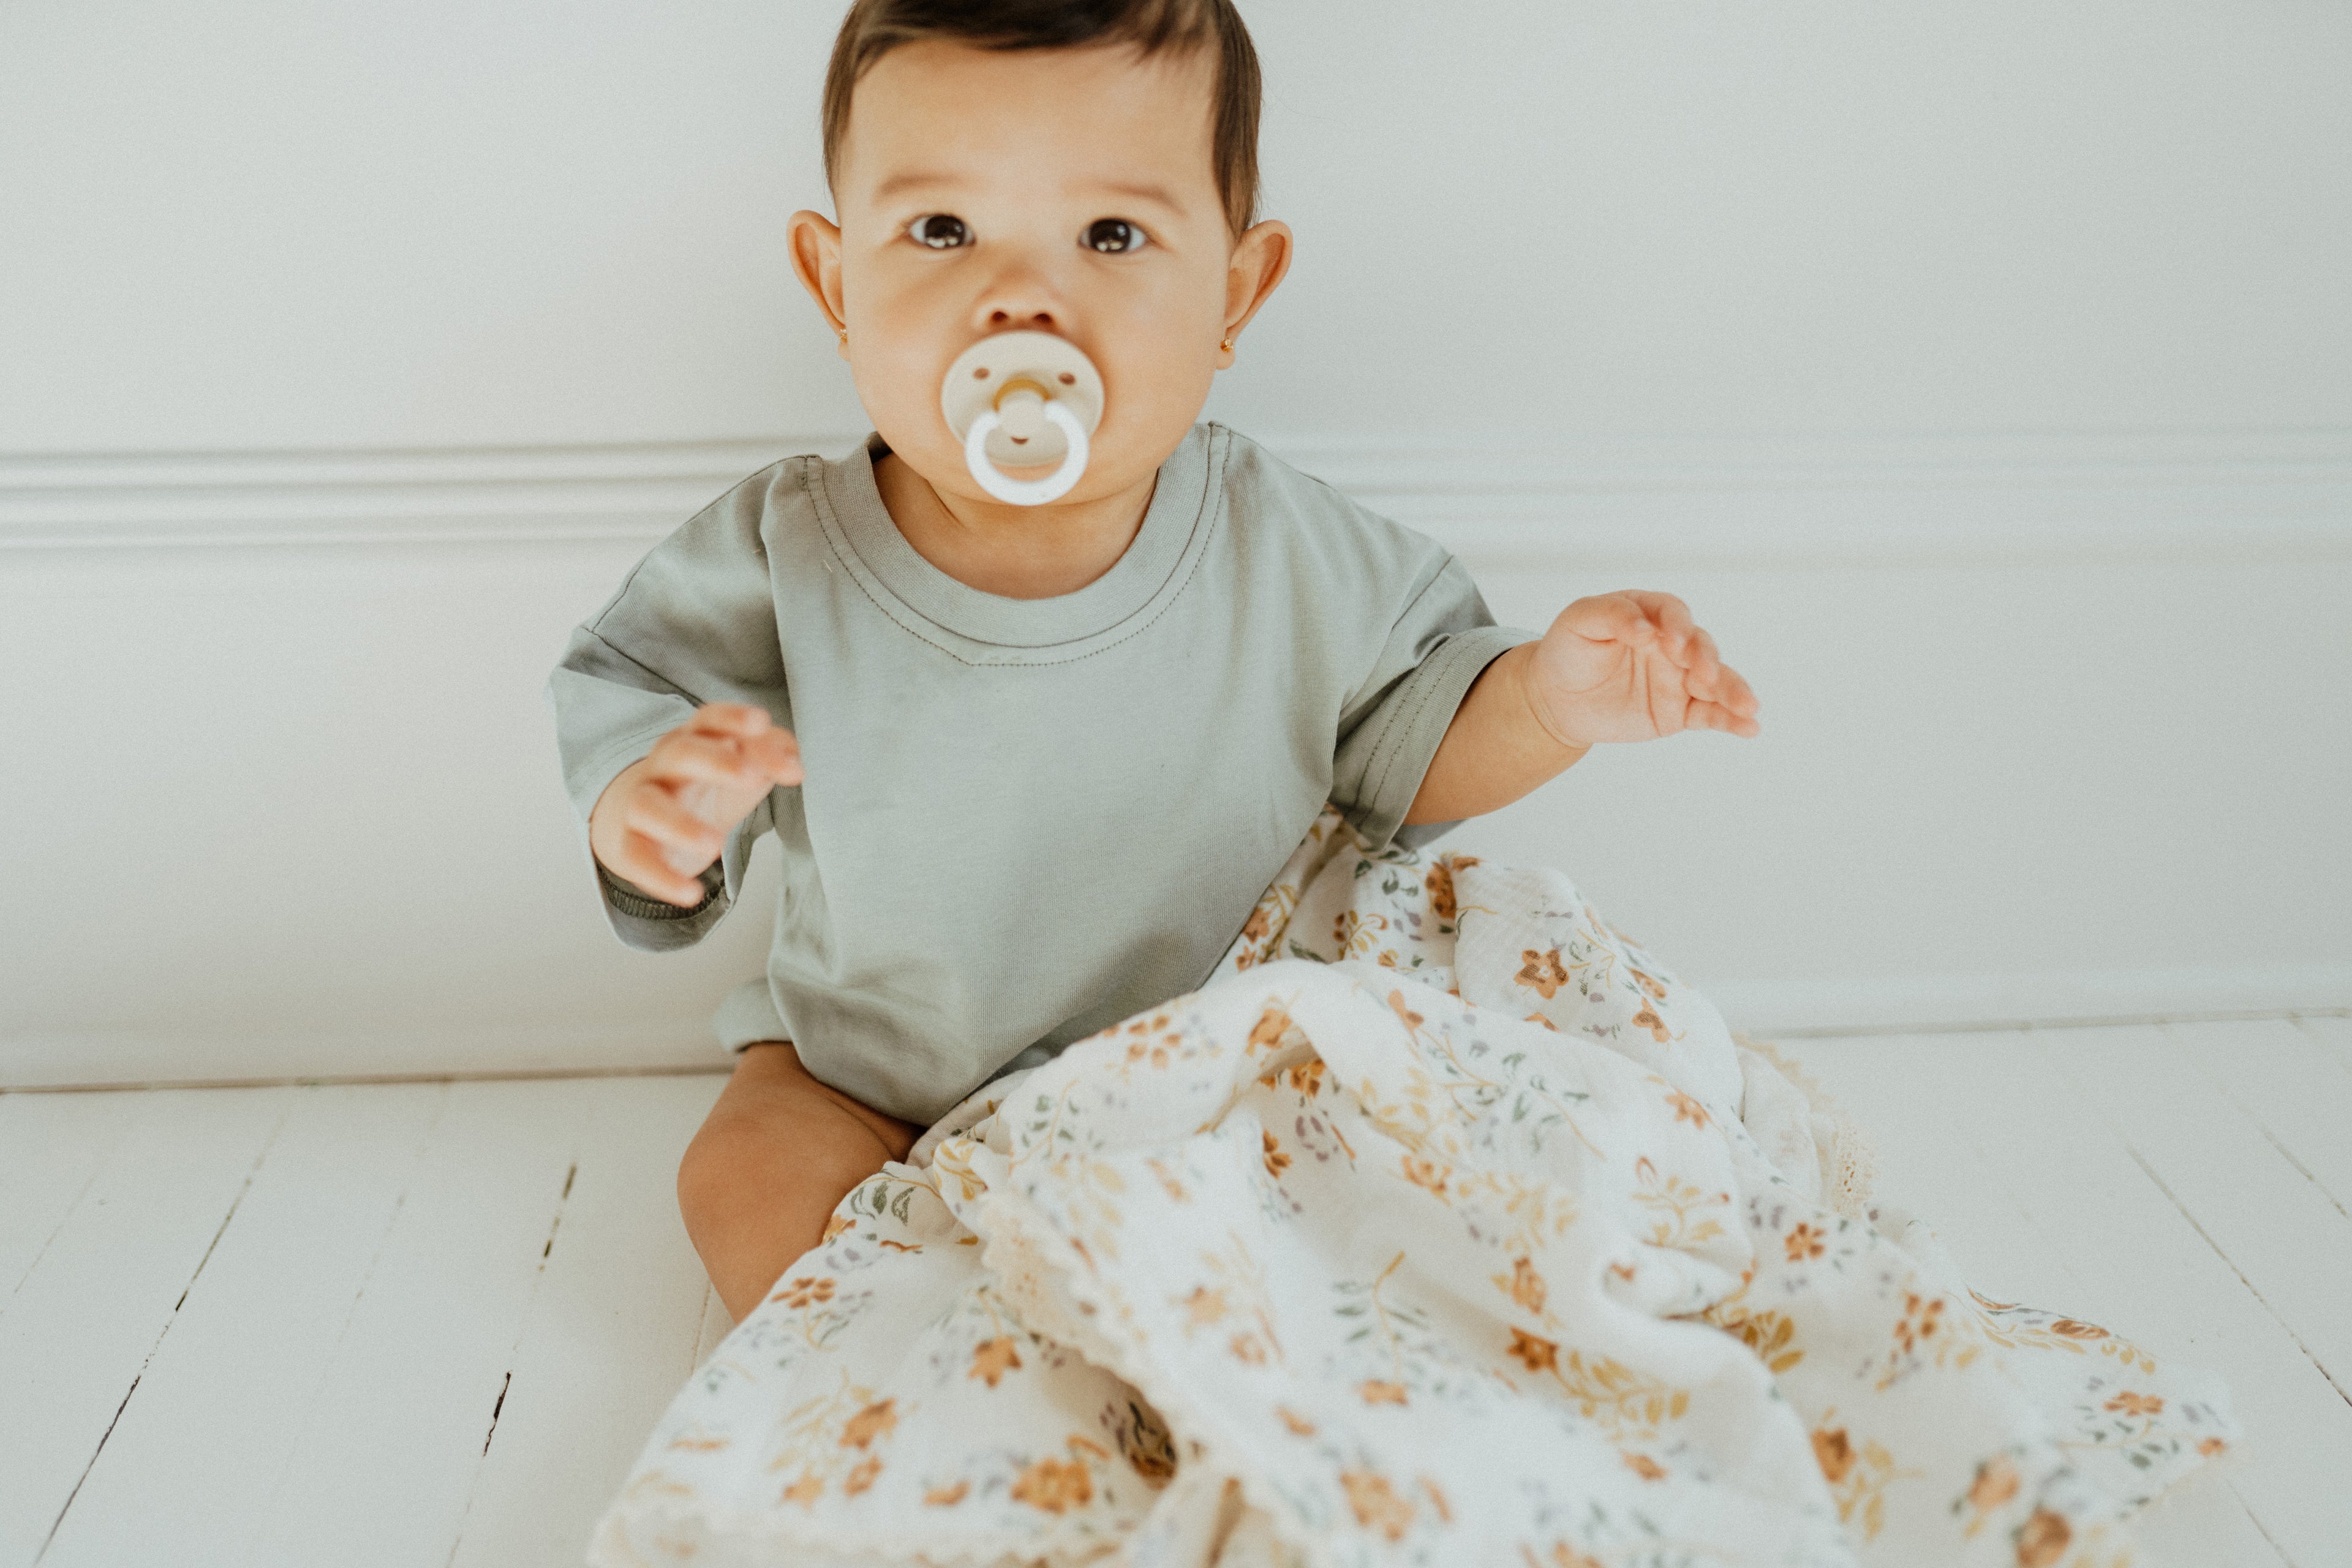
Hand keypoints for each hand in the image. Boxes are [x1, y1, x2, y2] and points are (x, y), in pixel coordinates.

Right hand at [588, 703, 802, 907]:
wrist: (636, 817)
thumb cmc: (703, 785)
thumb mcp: (740, 766)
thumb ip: (771, 755)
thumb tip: (795, 763)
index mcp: (694, 739)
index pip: (710, 719)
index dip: (734, 718)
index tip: (761, 722)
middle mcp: (664, 766)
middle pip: (680, 753)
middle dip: (715, 762)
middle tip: (751, 777)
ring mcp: (641, 803)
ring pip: (649, 806)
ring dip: (680, 824)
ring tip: (715, 844)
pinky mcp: (626, 845)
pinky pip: (636, 858)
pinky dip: (661, 878)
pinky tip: (690, 894)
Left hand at [1522, 591, 1760, 748]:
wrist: (1556, 697)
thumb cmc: (1569, 649)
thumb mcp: (1579, 621)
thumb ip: (1611, 615)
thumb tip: (1644, 629)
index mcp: (1652, 614)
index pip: (1673, 613)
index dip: (1676, 625)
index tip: (1668, 642)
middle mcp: (1673, 644)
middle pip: (1701, 647)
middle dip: (1706, 660)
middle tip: (1703, 674)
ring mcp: (1679, 678)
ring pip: (1714, 682)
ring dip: (1732, 691)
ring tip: (1747, 706)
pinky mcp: (1680, 711)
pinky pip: (1710, 714)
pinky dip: (1731, 721)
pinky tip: (1750, 728)